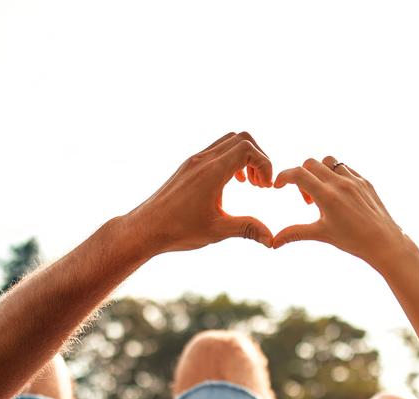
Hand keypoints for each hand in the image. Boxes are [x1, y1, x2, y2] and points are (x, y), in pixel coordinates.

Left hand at [128, 131, 274, 253]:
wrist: (146, 228)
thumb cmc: (178, 230)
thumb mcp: (217, 231)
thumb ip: (247, 229)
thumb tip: (272, 239)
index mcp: (211, 172)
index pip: (247, 149)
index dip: (265, 164)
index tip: (266, 187)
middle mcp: (202, 160)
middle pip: (241, 139)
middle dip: (258, 158)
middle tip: (260, 184)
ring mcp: (194, 161)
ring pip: (228, 142)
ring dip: (244, 158)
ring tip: (249, 184)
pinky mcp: (188, 167)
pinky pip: (215, 151)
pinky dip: (230, 160)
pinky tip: (231, 184)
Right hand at [272, 157, 410, 265]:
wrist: (384, 242)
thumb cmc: (353, 240)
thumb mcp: (321, 234)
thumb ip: (295, 233)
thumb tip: (273, 243)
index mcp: (327, 196)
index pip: (298, 174)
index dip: (284, 177)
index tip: (278, 186)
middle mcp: (340, 183)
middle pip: (310, 164)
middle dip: (302, 177)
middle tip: (308, 201)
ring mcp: (354, 180)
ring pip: (329, 161)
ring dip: (320, 172)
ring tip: (323, 194)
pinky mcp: (365, 181)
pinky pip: (345, 168)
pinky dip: (336, 175)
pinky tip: (338, 194)